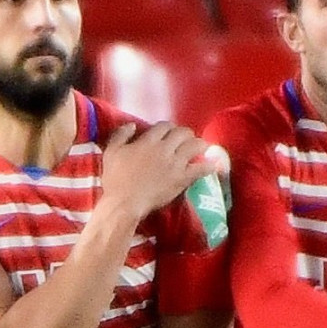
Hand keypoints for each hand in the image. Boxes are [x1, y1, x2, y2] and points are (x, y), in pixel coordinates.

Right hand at [93, 119, 218, 230]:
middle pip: (182, 133)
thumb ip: (121, 135)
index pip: (164, 126)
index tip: (168, 132)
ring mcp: (175, 164)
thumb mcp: (111, 151)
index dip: (168, 127)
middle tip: (186, 139)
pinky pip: (201, 169)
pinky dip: (210, 166)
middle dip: (186, 134)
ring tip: (202, 146)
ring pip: (195, 146)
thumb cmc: (115, 178)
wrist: (125, 202)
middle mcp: (165, 149)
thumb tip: (131, 125)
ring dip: (200, 144)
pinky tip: (215, 164)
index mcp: (148, 141)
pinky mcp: (182, 179)